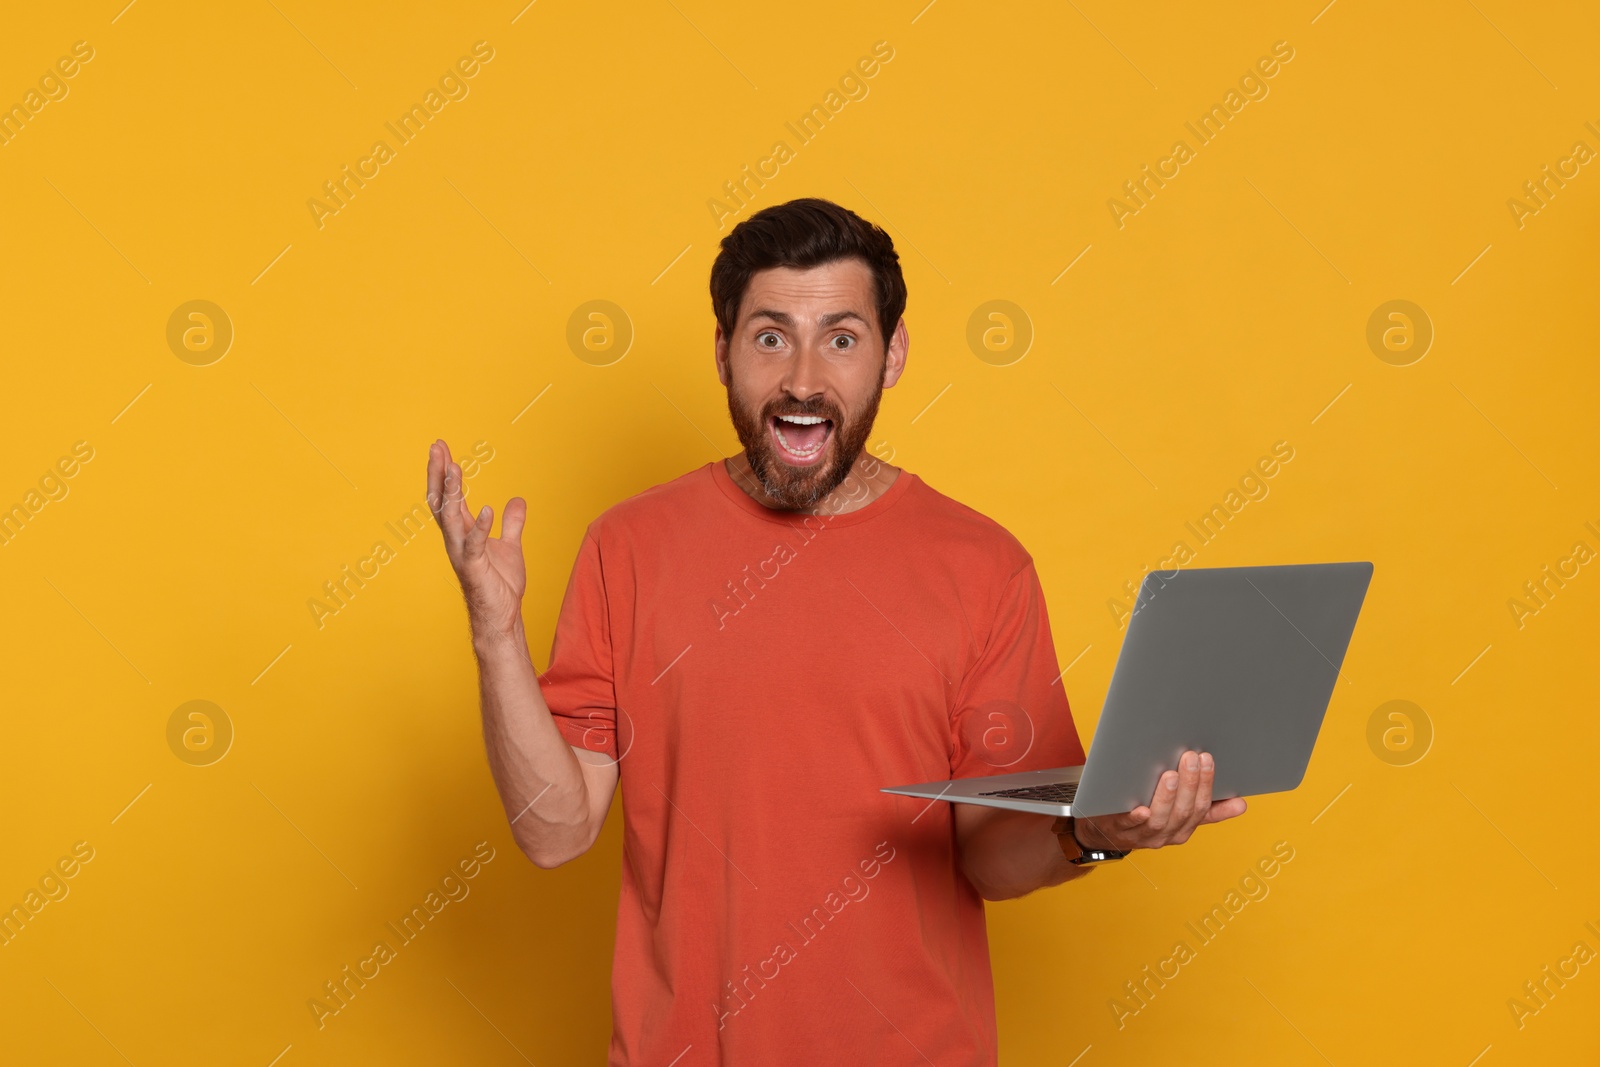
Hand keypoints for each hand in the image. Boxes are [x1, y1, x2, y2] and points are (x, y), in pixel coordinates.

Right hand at [426, 439, 526, 637]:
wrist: (502, 615)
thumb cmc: (500, 583)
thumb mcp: (511, 545)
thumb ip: (512, 523)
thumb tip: (518, 500)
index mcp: (463, 532)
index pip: (449, 497)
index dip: (445, 472)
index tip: (441, 447)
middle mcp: (456, 540)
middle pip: (442, 501)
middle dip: (439, 474)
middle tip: (436, 447)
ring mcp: (462, 554)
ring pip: (451, 518)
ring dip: (452, 492)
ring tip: (453, 467)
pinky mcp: (474, 569)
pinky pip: (474, 545)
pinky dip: (481, 527)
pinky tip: (487, 509)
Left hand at [1074, 750, 1245, 852]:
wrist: (1106, 832)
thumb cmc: (1147, 816)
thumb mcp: (1180, 814)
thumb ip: (1208, 809)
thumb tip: (1241, 804)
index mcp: (1184, 828)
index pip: (1202, 808)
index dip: (1207, 785)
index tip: (1208, 760)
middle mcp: (1166, 834)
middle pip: (1183, 812)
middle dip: (1190, 784)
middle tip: (1191, 758)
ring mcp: (1143, 835)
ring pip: (1160, 819)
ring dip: (1167, 797)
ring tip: (1170, 775)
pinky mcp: (1118, 831)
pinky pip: (1128, 826)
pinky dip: (1136, 818)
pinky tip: (1140, 809)